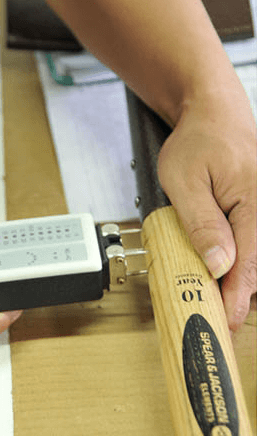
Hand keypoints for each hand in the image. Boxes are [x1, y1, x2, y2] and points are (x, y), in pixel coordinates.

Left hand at [158, 88, 255, 331]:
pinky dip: (240, 263)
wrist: (212, 113)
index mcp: (253, 202)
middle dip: (239, 295)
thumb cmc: (197, 140)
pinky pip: (252, 243)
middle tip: (219, 319)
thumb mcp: (185, 181)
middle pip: (256, 265)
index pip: (248, 263)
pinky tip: (225, 274)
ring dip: (239, 282)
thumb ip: (202, 224)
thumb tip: (220, 264)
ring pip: (256, 258)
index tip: (227, 323)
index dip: (236, 298)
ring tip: (219, 302)